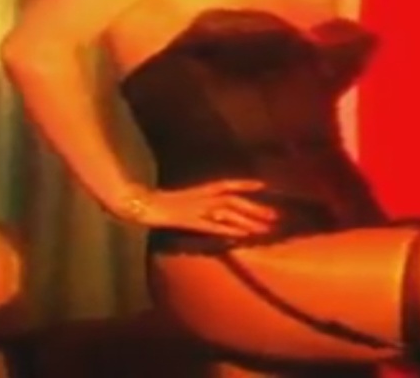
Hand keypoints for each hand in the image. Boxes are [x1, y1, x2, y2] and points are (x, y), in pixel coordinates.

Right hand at [117, 179, 278, 237]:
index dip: (246, 184)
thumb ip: (201, 202)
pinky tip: (245, 235)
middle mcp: (203, 197)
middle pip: (235, 201)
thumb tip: (218, 208)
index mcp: (202, 189)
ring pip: (229, 213)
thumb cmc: (162, 203)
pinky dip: (231, 229)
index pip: (228, 184)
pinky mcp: (192, 222)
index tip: (264, 185)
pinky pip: (215, 226)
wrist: (143, 206)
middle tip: (277, 215)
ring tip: (268, 228)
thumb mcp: (185, 199)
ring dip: (249, 220)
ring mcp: (198, 209)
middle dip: (256, 208)